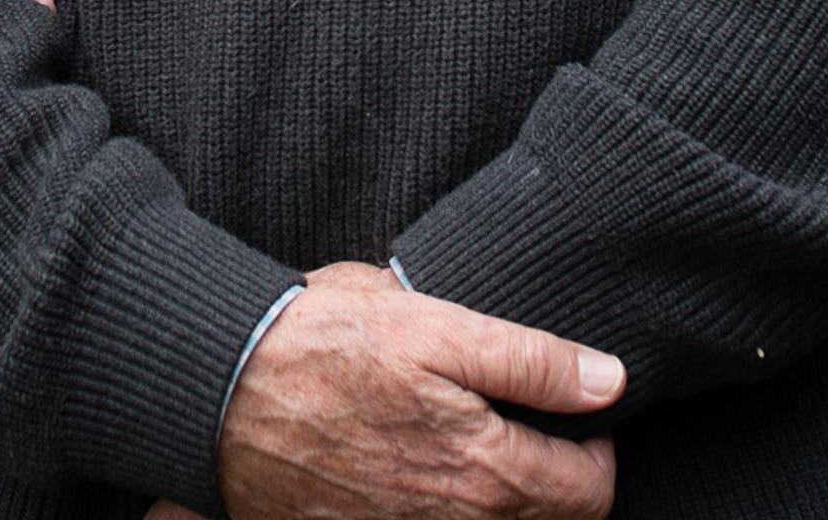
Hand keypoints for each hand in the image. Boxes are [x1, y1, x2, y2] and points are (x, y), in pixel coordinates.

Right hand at [206, 266, 620, 519]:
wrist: (216, 387)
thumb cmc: (323, 343)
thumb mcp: (435, 326)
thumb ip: (532, 360)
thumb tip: (611, 384)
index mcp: (485, 474)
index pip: (591, 494)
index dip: (598, 450)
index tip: (577, 416)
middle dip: (556, 481)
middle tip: (533, 429)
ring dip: (501, 501)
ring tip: (477, 446)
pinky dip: (446, 512)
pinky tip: (421, 470)